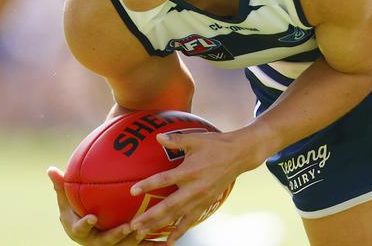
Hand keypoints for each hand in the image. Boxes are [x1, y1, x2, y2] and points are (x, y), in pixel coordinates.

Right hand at [48, 166, 156, 244]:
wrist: (86, 233)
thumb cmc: (76, 213)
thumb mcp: (66, 202)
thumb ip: (61, 187)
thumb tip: (50, 169)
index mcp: (80, 231)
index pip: (80, 230)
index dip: (85, 225)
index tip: (92, 217)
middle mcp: (95, 241)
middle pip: (105, 242)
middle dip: (117, 235)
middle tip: (128, 226)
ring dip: (135, 241)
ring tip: (146, 231)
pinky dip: (152, 244)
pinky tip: (167, 241)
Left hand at [129, 130, 257, 243]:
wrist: (239, 155)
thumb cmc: (216, 144)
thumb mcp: (195, 139)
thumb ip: (176, 140)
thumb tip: (157, 137)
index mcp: (189, 171)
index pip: (164, 180)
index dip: (147, 185)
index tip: (132, 191)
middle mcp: (194, 188)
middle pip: (168, 206)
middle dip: (150, 217)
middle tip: (133, 225)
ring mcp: (201, 198)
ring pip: (177, 216)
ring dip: (159, 226)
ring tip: (143, 234)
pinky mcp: (206, 203)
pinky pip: (190, 220)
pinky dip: (179, 231)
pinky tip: (169, 241)